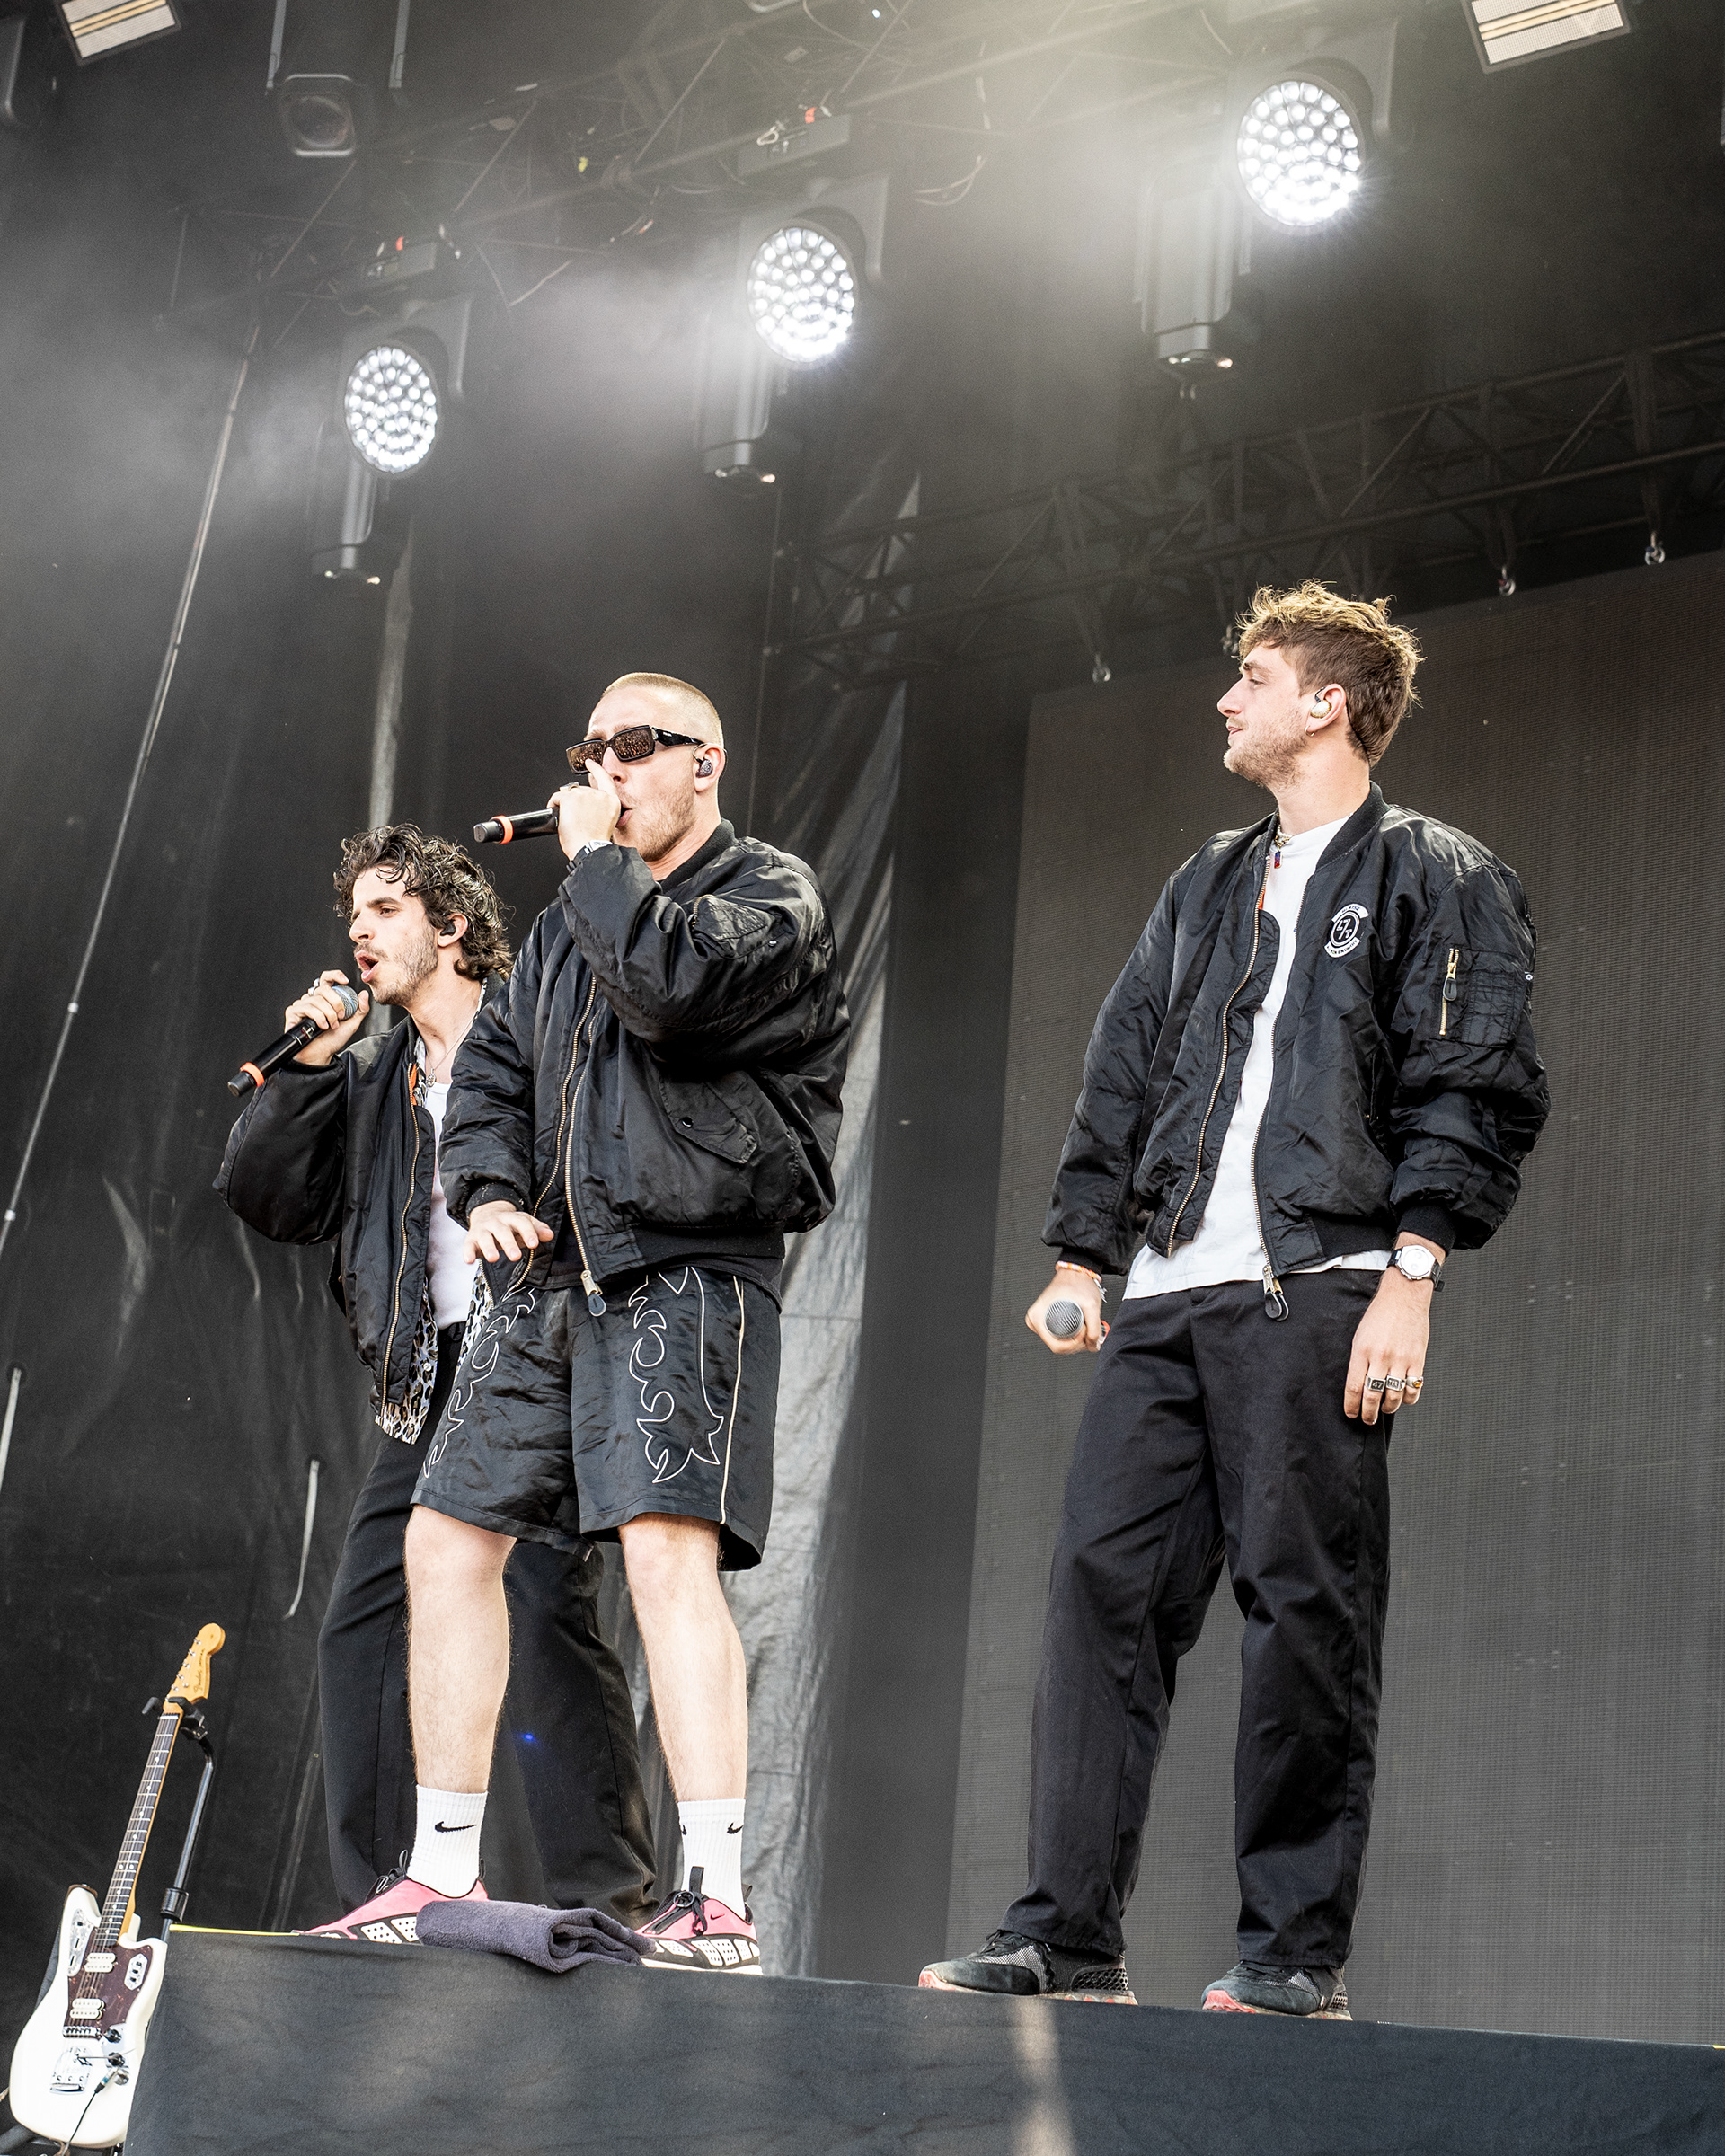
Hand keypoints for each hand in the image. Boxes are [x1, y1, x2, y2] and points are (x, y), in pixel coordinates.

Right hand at [285, 970, 369, 1067]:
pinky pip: (306, 1008)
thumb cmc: (333, 1040)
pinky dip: (318, 1017)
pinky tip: (321, 1026)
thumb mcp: (352, 1023)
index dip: (335, 975)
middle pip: (324, 988)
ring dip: (328, 1015)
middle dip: (336, 1003)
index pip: (326, 979)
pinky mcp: (293, 1012)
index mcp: (325, 998)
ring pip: (316, 1000)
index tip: (345, 980)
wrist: (322, 1054)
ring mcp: (301, 1004)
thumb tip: (363, 994)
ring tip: (331, 1026)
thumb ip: (360, 1009)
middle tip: (340, 1016)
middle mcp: (312, 999)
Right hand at [464, 1200, 555, 1265]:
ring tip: (493, 1259)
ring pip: (485, 1237)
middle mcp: (496, 1223)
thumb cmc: (510, 1224)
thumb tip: (550, 1235)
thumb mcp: (524, 1224)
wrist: (486, 1213)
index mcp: (512, 1218)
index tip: (534, 1244)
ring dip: (488, 1248)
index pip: (521, 1223)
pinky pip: (468, 1245)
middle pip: (502, 1231)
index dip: (528, 1232)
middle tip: (516, 1257)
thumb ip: (537, 1229)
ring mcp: (482, 1230)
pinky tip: (469, 1261)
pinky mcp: (471, 1239)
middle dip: (508, 1243)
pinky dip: (468, 1253)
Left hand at [551, 768, 619, 857]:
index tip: (590, 764)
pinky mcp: (570, 798)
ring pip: (569, 794)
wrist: (590, 849)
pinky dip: (554, 804)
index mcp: (612, 801)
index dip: (596, 769)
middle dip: (575, 802)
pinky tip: (559, 818)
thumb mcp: (606, 823)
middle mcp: (600, 795)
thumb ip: (599, 810)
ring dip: (565, 805)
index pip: (604, 779)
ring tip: (569, 822)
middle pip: (582, 790)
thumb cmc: (595, 842)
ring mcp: (585, 795)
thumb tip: (585, 807)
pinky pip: (557, 797)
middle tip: (575, 819)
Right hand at [1026, 1268, 1107, 1354]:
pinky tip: (1079, 1329)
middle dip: (1076, 1343)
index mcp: (1037, 1317)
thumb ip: (1095, 1329)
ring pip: (1060, 1343)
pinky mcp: (1047, 1321)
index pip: (1056, 1346)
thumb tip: (1093, 1346)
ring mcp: (1041, 1321)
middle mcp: (1036, 1320)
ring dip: (1075, 1341)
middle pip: (1058, 1346)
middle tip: (1087, 1329)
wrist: (1076, 1272)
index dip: (1074, 1344)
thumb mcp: (1090, 1305)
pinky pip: (1060, 1337)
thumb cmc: (1077, 1283)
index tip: (1084, 1331)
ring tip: (1084, 1327)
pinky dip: (1072, 1337)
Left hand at [1344, 1249, 1435, 1422]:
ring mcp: (1400, 1360)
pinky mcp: (1417, 1360)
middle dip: (1368, 1413)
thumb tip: (1358, 1385)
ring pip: (1394, 1397)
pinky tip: (1403, 1398)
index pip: (1353, 1387)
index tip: (1351, 1414)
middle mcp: (1381, 1357)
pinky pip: (1414, 1388)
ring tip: (1384, 1410)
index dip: (1351, 1405)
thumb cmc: (1380, 1315)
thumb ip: (1359, 1360)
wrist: (1404, 1297)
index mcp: (1362, 1351)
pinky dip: (1408, 1399)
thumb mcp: (1360, 1336)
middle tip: (1367, 1419)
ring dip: (1388, 1409)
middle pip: (1372, 1396)